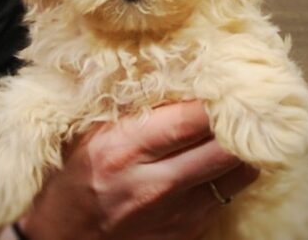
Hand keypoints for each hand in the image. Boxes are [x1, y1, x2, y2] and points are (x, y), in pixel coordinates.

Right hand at [15, 101, 258, 239]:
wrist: (63, 239)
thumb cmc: (75, 179)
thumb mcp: (92, 135)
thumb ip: (134, 111)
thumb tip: (182, 83)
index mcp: (123, 149)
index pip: (190, 120)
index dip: (217, 100)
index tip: (228, 84)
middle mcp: (152, 184)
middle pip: (223, 149)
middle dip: (241, 124)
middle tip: (244, 106)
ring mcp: (174, 214)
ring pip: (236, 175)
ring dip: (242, 150)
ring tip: (236, 132)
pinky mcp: (186, 233)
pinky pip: (224, 197)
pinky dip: (227, 175)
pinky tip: (217, 162)